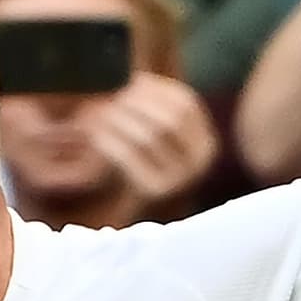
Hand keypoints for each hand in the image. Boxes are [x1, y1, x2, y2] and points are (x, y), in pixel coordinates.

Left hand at [88, 70, 216, 214]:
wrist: (142, 224)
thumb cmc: (145, 170)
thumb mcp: (160, 140)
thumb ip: (155, 110)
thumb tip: (133, 75)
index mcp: (207, 143)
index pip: (187, 103)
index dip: (158, 87)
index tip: (134, 81)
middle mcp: (200, 162)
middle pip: (168, 118)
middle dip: (137, 102)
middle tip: (113, 97)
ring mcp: (180, 180)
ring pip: (148, 136)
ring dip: (120, 119)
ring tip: (99, 112)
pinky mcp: (155, 193)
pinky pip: (130, 158)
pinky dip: (110, 141)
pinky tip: (94, 136)